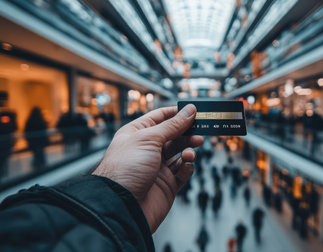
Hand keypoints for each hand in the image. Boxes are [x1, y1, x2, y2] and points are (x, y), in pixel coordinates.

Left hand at [92, 105, 202, 232]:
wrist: (121, 207)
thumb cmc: (126, 169)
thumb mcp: (149, 139)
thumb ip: (173, 125)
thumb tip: (190, 110)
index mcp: (137, 134)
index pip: (159, 117)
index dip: (177, 113)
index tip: (194, 110)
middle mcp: (147, 150)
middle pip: (173, 135)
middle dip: (187, 132)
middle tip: (200, 131)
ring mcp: (157, 167)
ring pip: (180, 153)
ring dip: (189, 149)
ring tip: (192, 150)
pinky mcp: (166, 184)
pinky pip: (183, 172)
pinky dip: (187, 166)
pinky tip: (187, 164)